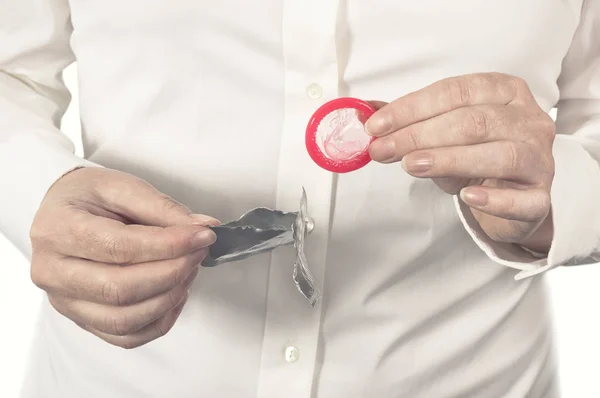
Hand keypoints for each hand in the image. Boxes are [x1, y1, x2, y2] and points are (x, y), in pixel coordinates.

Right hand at [30, 167, 218, 348]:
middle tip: (199, 251)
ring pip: (124, 319)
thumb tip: (202, 228)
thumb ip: (163, 208)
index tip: (202, 236)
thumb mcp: (122, 186)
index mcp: (58, 230)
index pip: (119, 247)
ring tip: (189, 269)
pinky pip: (125, 337)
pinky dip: (159, 321)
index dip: (168, 245)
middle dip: (172, 272)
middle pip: (121, 289)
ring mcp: (64, 301)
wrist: (63, 211)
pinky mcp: (82, 319)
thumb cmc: (89, 197)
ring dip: (169, 297)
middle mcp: (53, 271)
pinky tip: (175, 294)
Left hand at [366, 73, 555, 252]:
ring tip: (412, 166)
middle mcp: (528, 121)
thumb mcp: (440, 133)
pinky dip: (494, 198)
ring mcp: (540, 159)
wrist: (510, 197)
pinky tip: (467, 197)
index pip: (456, 92)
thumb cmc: (474, 157)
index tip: (376, 126)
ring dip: (450, 159)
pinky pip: (522, 199)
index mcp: (504, 92)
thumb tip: (363, 112)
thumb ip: (406, 121)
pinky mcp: (540, 198)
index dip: (412, 108)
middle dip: (421, 135)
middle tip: (384, 149)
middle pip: (474, 122)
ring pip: (501, 154)